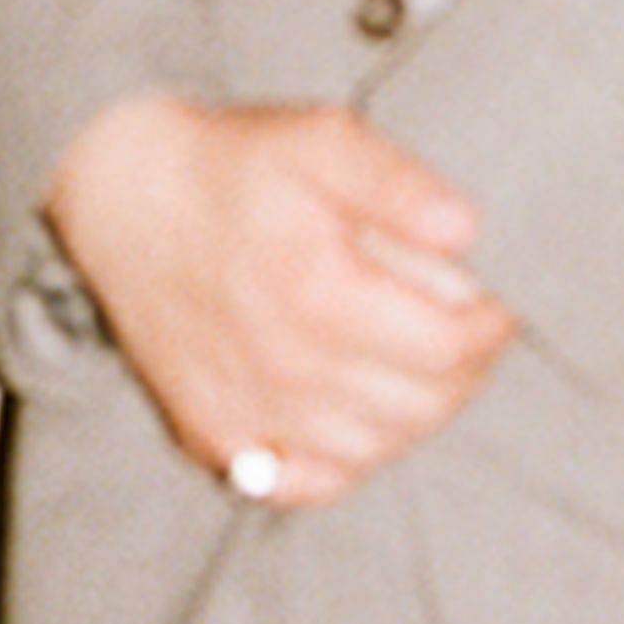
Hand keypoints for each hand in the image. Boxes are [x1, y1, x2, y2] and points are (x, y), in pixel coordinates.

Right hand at [43, 92, 515, 503]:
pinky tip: (359, 411)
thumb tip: (468, 231)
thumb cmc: (234, 166)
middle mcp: (280, 370)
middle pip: (419, 407)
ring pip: (372, 451)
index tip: (499, 302)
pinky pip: (307, 484)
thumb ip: (399, 184)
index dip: (489, 330)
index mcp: (316, 295)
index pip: (443, 350)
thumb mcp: (322, 140)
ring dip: (415, 413)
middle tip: (470, 329)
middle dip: (465, 370)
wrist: (124, 201)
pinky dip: (348, 460)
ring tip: (421, 361)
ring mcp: (245, 416)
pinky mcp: (215, 438)